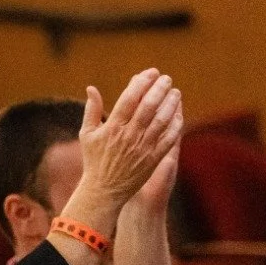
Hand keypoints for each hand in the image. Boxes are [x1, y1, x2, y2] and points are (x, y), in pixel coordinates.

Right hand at [76, 70, 183, 212]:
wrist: (104, 191)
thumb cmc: (94, 161)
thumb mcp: (87, 134)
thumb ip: (91, 110)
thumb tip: (91, 88)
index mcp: (112, 127)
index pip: (130, 98)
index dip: (142, 82)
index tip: (150, 72)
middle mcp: (128, 136)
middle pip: (149, 105)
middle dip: (160, 88)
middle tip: (166, 79)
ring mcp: (142, 148)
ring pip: (162, 120)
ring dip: (171, 103)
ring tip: (175, 92)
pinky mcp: (153, 159)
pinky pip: (168, 139)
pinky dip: (175, 125)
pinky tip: (179, 115)